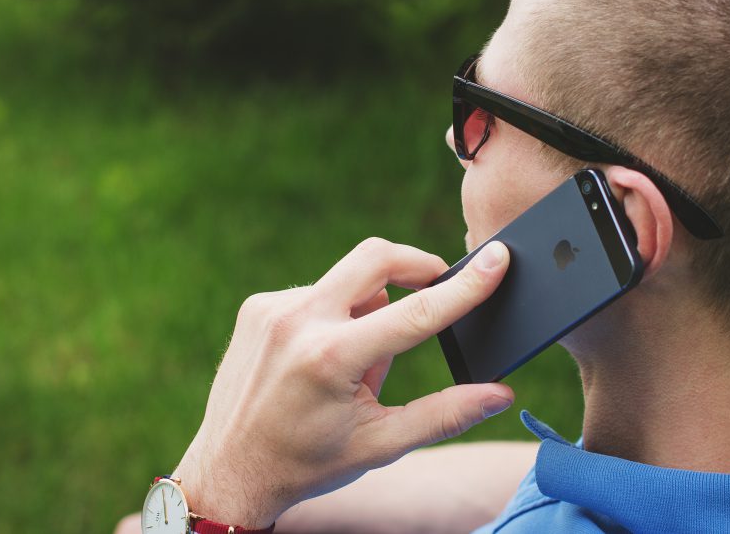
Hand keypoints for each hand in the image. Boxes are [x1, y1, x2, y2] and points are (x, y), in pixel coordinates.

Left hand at [171, 238, 512, 529]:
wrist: (228, 472)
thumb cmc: (307, 463)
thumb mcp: (381, 445)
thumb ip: (445, 415)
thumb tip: (500, 394)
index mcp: (331, 358)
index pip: (415, 311)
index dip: (463, 286)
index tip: (495, 260)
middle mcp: (298, 321)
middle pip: (376, 258)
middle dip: (415, 266)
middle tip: (437, 285)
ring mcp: (272, 309)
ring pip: (347, 283)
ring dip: (368, 310)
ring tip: (355, 367)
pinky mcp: (257, 307)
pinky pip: (317, 293)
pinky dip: (335, 317)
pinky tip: (322, 360)